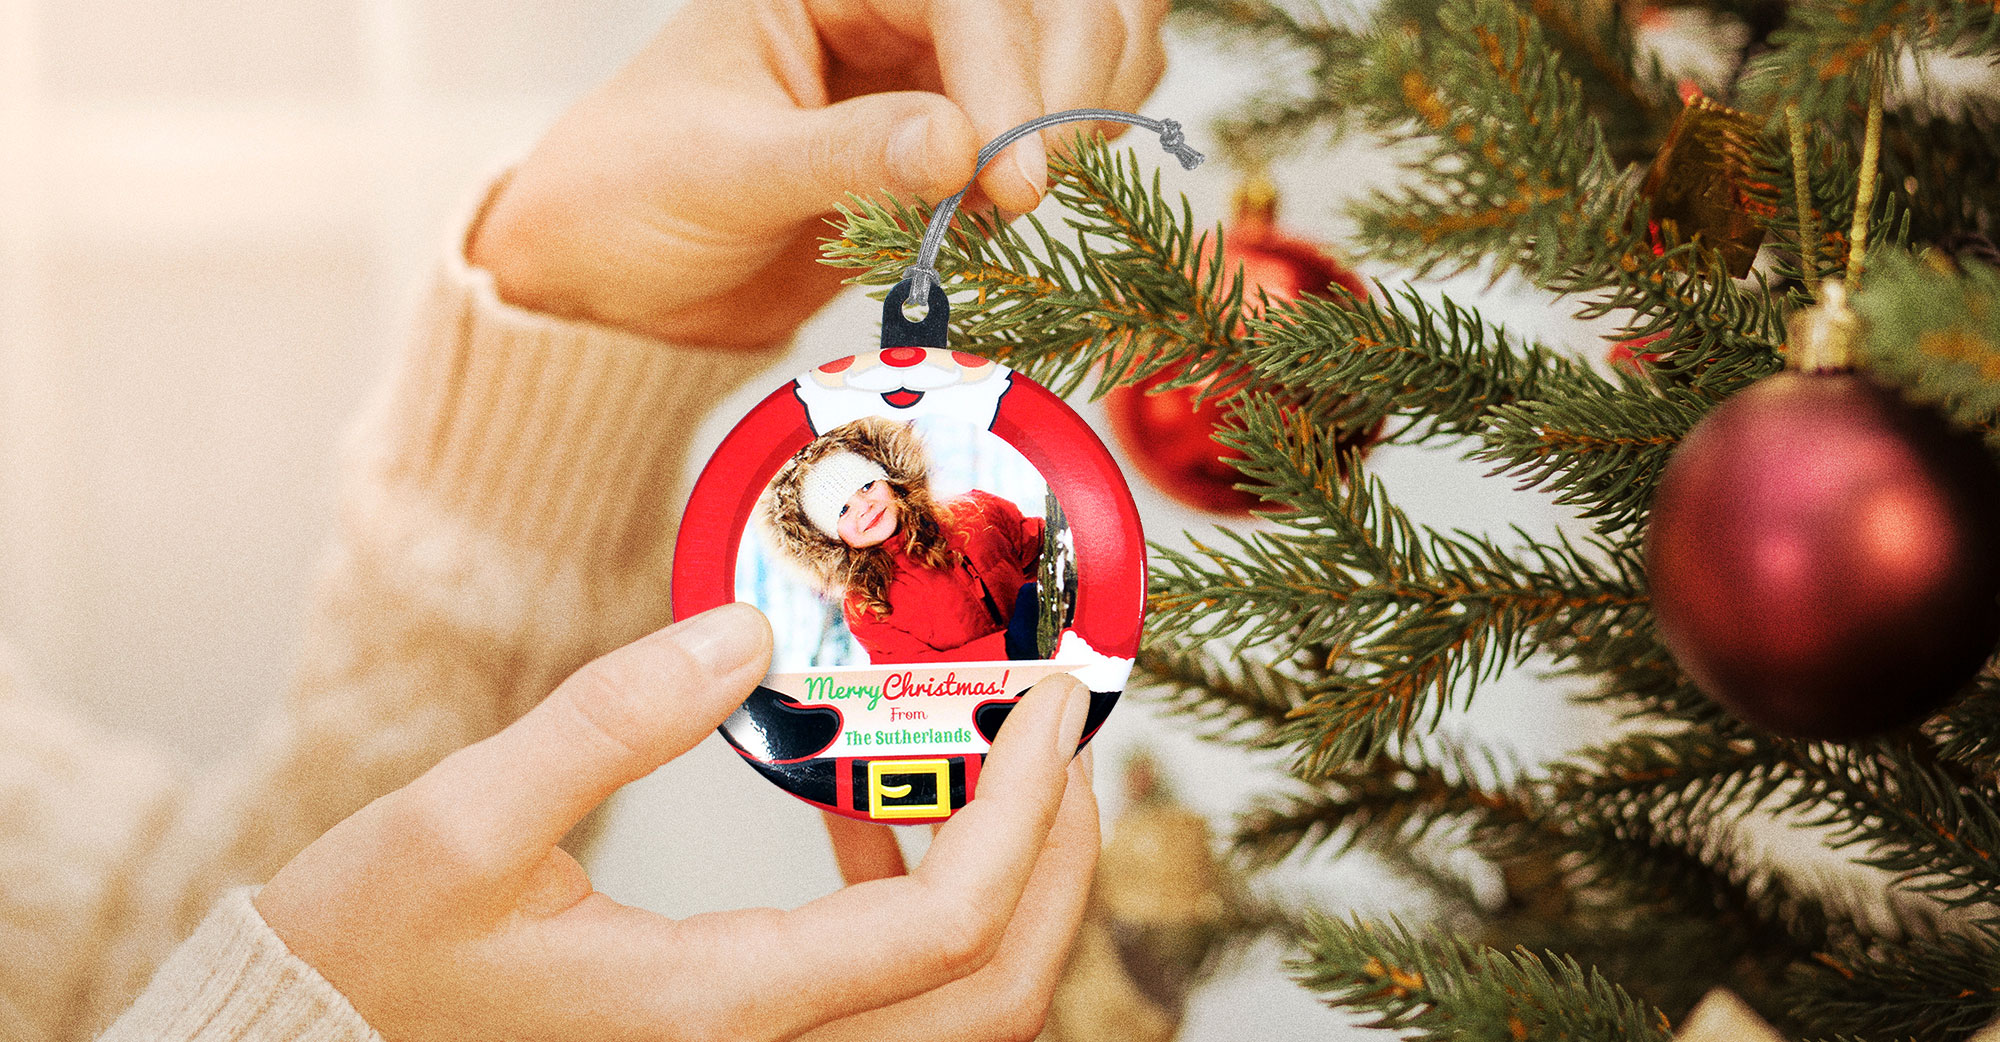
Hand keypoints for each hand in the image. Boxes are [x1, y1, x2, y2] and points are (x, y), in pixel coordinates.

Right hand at [254, 602, 1099, 1041]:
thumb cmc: (373, 949)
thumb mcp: (464, 819)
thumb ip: (613, 718)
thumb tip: (749, 633)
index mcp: (714, 1007)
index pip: (945, 930)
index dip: (1026, 811)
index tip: (1053, 703)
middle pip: (993, 992)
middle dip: (1056, 856)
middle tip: (1058, 734)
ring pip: (956, 1011)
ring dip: (1005, 887)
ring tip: (983, 761)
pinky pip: (887, 1004)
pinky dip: (919, 915)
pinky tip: (863, 823)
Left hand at [466, 0, 1169, 348]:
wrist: (616, 272)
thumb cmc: (633, 194)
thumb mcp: (724, 173)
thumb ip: (846, 157)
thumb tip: (963, 148)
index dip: (1010, 80)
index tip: (1015, 183)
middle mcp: (898, 4)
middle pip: (1056, 4)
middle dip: (1064, 93)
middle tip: (1028, 198)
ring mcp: (938, 63)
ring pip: (1084, 44)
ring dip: (1086, 119)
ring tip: (1014, 207)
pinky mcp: (964, 130)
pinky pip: (1062, 118)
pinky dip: (1075, 159)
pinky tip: (1008, 216)